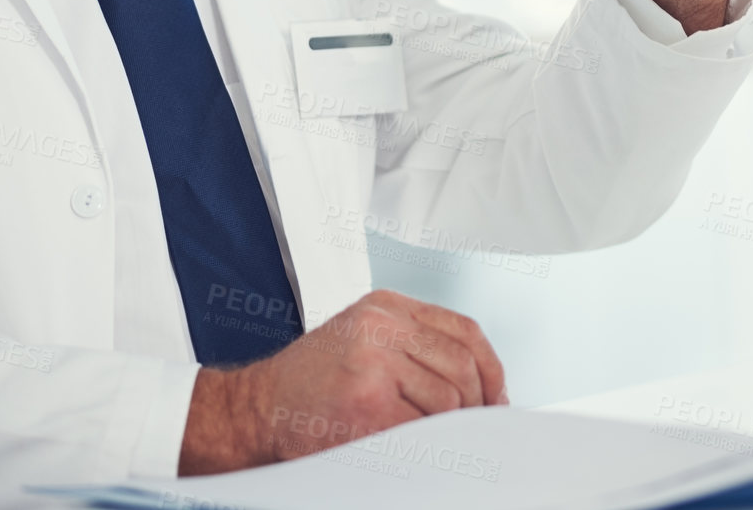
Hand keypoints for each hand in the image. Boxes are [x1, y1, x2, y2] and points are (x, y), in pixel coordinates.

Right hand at [178, 289, 506, 473]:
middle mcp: (381, 326)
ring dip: (448, 428)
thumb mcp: (363, 340)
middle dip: (478, 405)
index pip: (464, 330)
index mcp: (385, 306)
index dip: (491, 368)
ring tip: (429, 437)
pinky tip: (408, 447)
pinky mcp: (368, 402)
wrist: (255, 409)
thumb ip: (414, 347)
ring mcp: (374, 361)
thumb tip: (481, 383)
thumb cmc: (310, 383)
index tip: (496, 397)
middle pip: (463, 365)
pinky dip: (426, 445)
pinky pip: (423, 429)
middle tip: (474, 428)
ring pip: (449, 400)